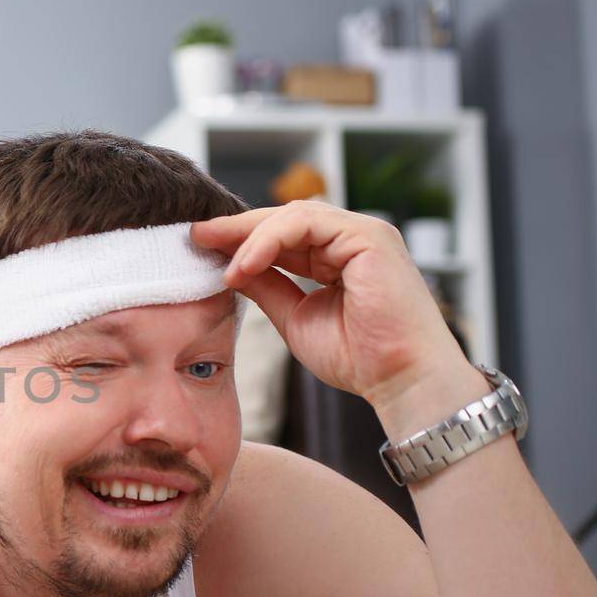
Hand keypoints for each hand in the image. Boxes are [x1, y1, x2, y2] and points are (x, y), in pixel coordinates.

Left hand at [190, 200, 471, 414]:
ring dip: (250, 237)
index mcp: (337, 258)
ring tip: (221, 262)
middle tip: (197, 236)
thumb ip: (267, 288)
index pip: (282, 236)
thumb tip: (230, 268)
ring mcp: (363, 233)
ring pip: (293, 216)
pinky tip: (246, 264)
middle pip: (284, 219)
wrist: (399, 380)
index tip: (202, 247)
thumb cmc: (358, 358)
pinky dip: (270, 240)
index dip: (241, 240)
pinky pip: (307, 222)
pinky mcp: (370, 235)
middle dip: (237, 229)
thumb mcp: (295, 317)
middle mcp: (351, 240)